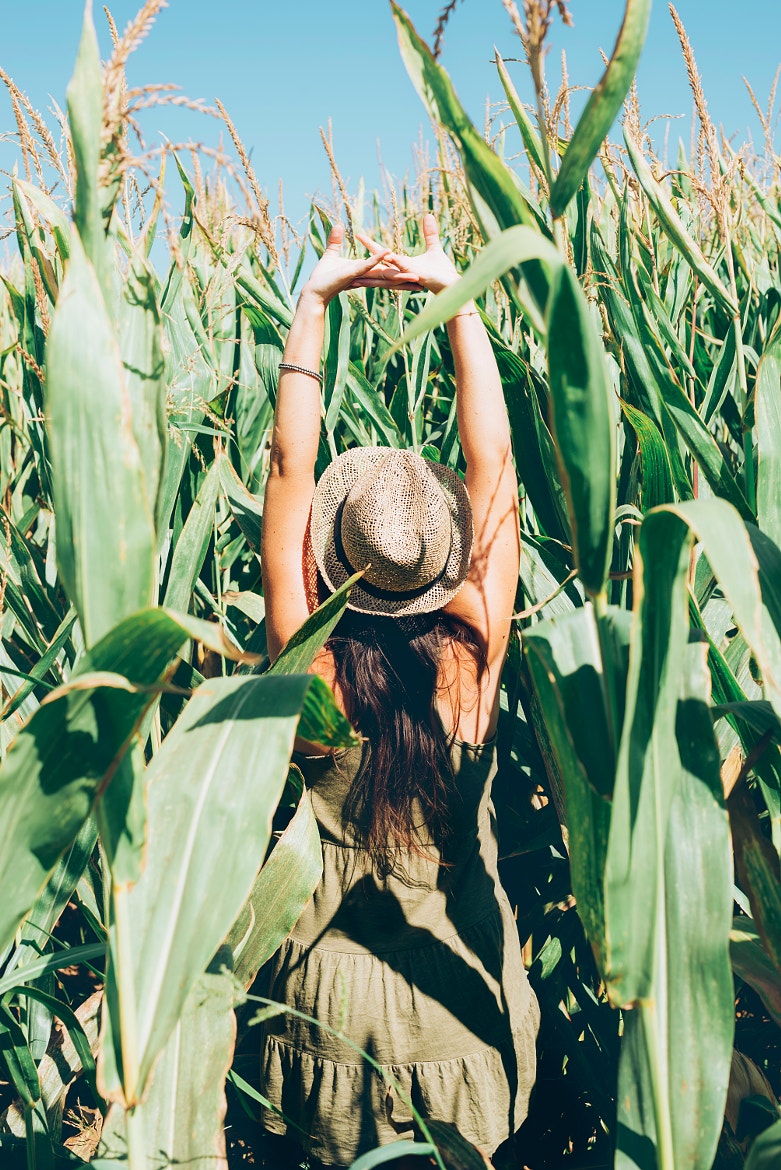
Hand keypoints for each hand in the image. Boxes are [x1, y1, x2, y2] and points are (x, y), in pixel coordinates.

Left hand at [300, 224, 420, 306]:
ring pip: (385, 274)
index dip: (400, 272)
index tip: (415, 275)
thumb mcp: (331, 255)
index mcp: (365, 273)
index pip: (386, 272)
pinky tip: (389, 255)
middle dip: (407, 281)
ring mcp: (362, 274)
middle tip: (424, 282)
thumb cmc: (322, 277)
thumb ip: (335, 241)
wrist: (313, 291)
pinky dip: (378, 259)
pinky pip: (369, 265)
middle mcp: (367, 276)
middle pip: (391, 277)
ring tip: (417, 276)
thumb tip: (338, 226)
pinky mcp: (354, 272)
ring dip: (400, 275)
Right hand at [354, 214, 458, 294]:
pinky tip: (388, 255)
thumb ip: (429, 233)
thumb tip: (429, 215)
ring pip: (388, 265)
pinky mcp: (417, 276)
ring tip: (365, 246)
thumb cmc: (442, 272)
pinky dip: (397, 262)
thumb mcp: (434, 248)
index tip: (359, 234)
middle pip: (380, 259)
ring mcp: (408, 274)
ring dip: (377, 257)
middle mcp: (402, 271)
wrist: (452, 287)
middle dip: (369, 247)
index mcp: (402, 265)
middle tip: (356, 236)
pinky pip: (404, 268)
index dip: (371, 244)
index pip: (382, 253)